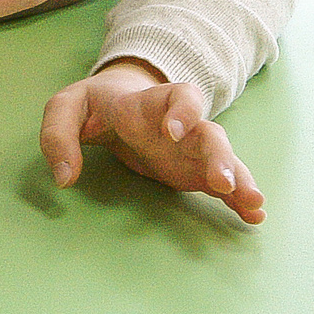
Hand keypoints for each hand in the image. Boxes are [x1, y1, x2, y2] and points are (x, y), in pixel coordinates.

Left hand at [39, 59, 265, 224]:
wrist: (115, 104)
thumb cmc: (91, 106)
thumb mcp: (65, 110)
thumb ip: (58, 136)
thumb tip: (65, 178)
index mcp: (150, 103)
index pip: (178, 95)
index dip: (182, 110)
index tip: (174, 131)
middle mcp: (180, 126)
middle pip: (209, 133)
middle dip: (219, 156)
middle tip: (222, 182)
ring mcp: (191, 150)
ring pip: (222, 161)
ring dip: (238, 180)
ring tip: (255, 206)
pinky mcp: (193, 172)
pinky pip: (222, 184)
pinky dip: (238, 199)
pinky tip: (253, 217)